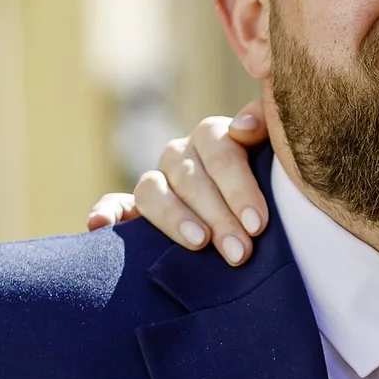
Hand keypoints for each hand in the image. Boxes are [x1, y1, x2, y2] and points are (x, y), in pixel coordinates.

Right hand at [84, 102, 270, 264]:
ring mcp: (155, 182)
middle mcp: (181, 157)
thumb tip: (241, 127)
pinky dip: (104, 213)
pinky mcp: (130, 208)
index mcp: (215, 139)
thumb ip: (268, 131)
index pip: (220, 150)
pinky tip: (99, 226)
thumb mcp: (279, 160)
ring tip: (198, 242)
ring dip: (173, 216)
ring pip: (152, 190)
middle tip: (240, 251)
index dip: (239, 186)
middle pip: (190, 176)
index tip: (258, 224)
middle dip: (218, 215)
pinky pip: (112, 205)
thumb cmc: (276, 195)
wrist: (258, 228)